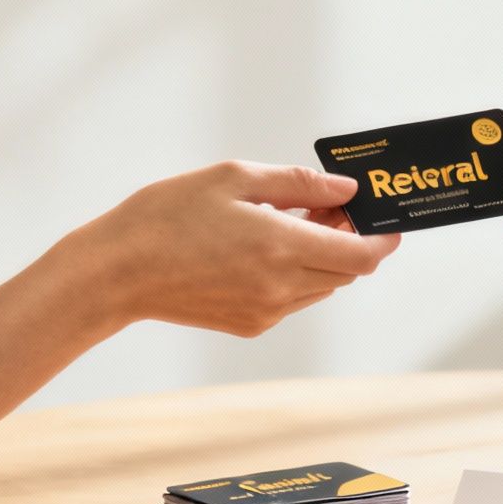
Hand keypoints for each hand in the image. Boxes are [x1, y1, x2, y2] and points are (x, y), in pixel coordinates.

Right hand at [71, 162, 399, 336]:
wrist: (115, 272)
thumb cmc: (168, 215)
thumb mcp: (233, 178)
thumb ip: (299, 184)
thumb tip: (346, 190)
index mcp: (280, 246)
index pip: (361, 255)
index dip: (381, 239)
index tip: (386, 221)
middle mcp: (280, 287)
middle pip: (346, 272)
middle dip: (350, 240)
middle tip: (326, 205)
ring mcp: (265, 312)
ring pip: (322, 286)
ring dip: (323, 257)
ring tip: (289, 221)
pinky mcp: (249, 325)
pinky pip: (293, 299)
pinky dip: (296, 274)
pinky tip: (264, 247)